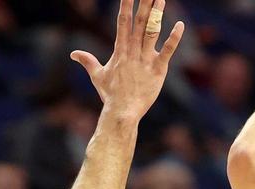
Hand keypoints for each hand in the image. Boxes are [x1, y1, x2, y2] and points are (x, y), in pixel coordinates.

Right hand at [70, 0, 185, 123]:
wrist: (122, 112)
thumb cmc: (110, 95)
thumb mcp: (97, 76)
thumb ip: (87, 61)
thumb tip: (73, 54)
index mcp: (120, 50)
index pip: (123, 22)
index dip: (126, 5)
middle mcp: (133, 51)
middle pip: (139, 22)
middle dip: (144, 4)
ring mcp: (146, 59)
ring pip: (153, 31)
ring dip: (158, 14)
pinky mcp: (158, 69)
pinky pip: (167, 51)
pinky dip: (174, 38)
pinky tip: (180, 25)